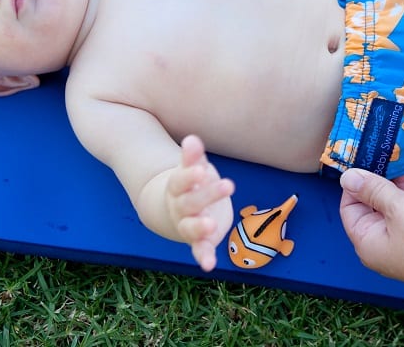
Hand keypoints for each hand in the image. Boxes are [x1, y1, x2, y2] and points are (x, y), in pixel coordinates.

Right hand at [166, 135, 234, 271]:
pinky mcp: (199, 240)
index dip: (190, 175)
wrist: (176, 208)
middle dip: (208, 195)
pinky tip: (209, 265)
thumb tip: (192, 139)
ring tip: (211, 226)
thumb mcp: (193, 167)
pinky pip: (199, 249)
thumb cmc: (191, 182)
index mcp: (178, 186)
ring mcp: (187, 224)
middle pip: (191, 202)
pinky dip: (204, 257)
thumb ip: (193, 156)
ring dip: (200, 228)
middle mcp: (180, 207)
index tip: (201, 169)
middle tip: (228, 185)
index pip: (181, 179)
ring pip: (191, 228)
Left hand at [339, 168, 403, 296]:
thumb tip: (347, 177)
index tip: (363, 161)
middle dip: (378, 184)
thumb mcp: (398, 206)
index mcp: (368, 243)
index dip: (354, 185)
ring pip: (396, 210)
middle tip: (385, 160)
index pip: (349, 208)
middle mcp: (384, 247)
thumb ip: (373, 189)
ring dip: (400, 191)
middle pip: (372, 208)